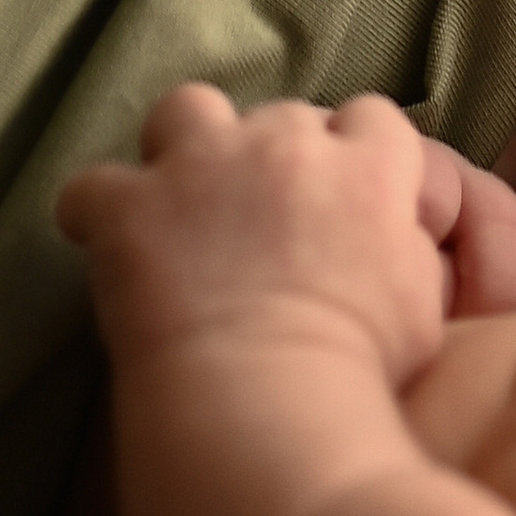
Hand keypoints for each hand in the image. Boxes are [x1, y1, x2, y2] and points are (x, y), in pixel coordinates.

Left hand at [59, 88, 515, 384]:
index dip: (351, 156)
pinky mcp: (133, 208)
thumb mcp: (423, 310)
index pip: (371, 119)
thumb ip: (407, 251)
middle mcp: (288, 143)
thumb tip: (395, 239)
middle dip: (270, 161)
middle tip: (261, 228)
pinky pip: (93, 188)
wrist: (268, 405)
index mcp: (368, 166)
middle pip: (281, 117)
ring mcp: (204, 166)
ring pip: (189, 110)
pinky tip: (102, 244)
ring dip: (186, 150)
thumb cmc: (358, 375)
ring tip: (181, 205)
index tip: (336, 202)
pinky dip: (97, 215)